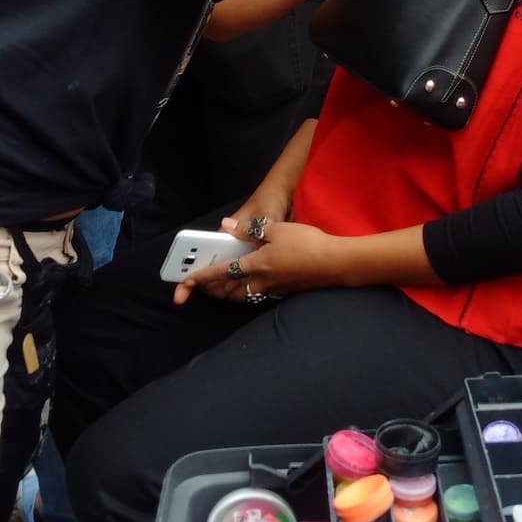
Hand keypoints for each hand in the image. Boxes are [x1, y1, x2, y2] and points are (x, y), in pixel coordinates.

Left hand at [173, 218, 337, 305]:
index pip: (222, 272)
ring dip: (232, 292)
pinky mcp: (286, 290)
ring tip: (226, 283)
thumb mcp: (277, 229)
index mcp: (257, 265)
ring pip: (246, 295)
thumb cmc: (307, 244)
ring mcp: (275, 289)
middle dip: (216, 291)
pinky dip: (250, 290)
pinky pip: (261, 294)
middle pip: (231, 292)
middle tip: (206, 284)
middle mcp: (262, 282)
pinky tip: (255, 280)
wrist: (335, 263)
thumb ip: (250, 230)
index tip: (186, 282)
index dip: (201, 277)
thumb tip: (226, 225)